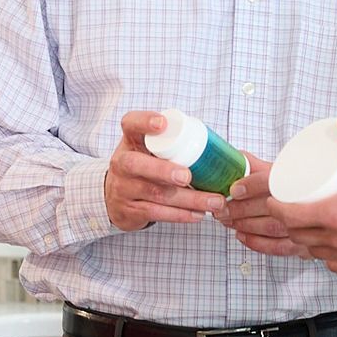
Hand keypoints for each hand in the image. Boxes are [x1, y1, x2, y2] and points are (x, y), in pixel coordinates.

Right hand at [103, 111, 226, 230]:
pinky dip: (180, 214)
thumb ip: (172, 142)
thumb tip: (219, 147)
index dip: (144, 122)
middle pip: (136, 164)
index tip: (162, 123)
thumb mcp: (149, 151)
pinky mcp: (130, 211)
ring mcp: (123, 188)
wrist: (116, 199)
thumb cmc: (145, 167)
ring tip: (214, 201)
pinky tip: (198, 214)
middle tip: (187, 176)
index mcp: (131, 141)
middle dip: (163, 170)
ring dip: (188, 199)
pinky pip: (156, 213)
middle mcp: (122, 163)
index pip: (130, 124)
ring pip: (155, 193)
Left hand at [216, 156, 305, 257]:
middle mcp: (307, 203)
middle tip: (222, 208)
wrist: (332, 205)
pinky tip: (242, 235)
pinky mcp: (305, 244)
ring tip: (228, 220)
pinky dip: (257, 243)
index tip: (234, 189)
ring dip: (244, 225)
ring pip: (271, 228)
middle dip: (240, 209)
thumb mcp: (283, 171)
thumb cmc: (302, 187)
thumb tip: (234, 158)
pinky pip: (279, 247)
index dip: (251, 185)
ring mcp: (307, 226)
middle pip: (268, 207)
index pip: (273, 181)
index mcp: (301, 179)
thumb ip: (257, 165)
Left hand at [270, 118, 336, 267]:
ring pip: (314, 251)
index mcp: (335, 215)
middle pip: (297, 235)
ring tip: (303, 224)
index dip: (275, 206)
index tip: (272, 198)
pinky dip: (327, 257)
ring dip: (303, 238)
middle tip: (284, 207)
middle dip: (285, 222)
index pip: (290, 215)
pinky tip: (329, 248)